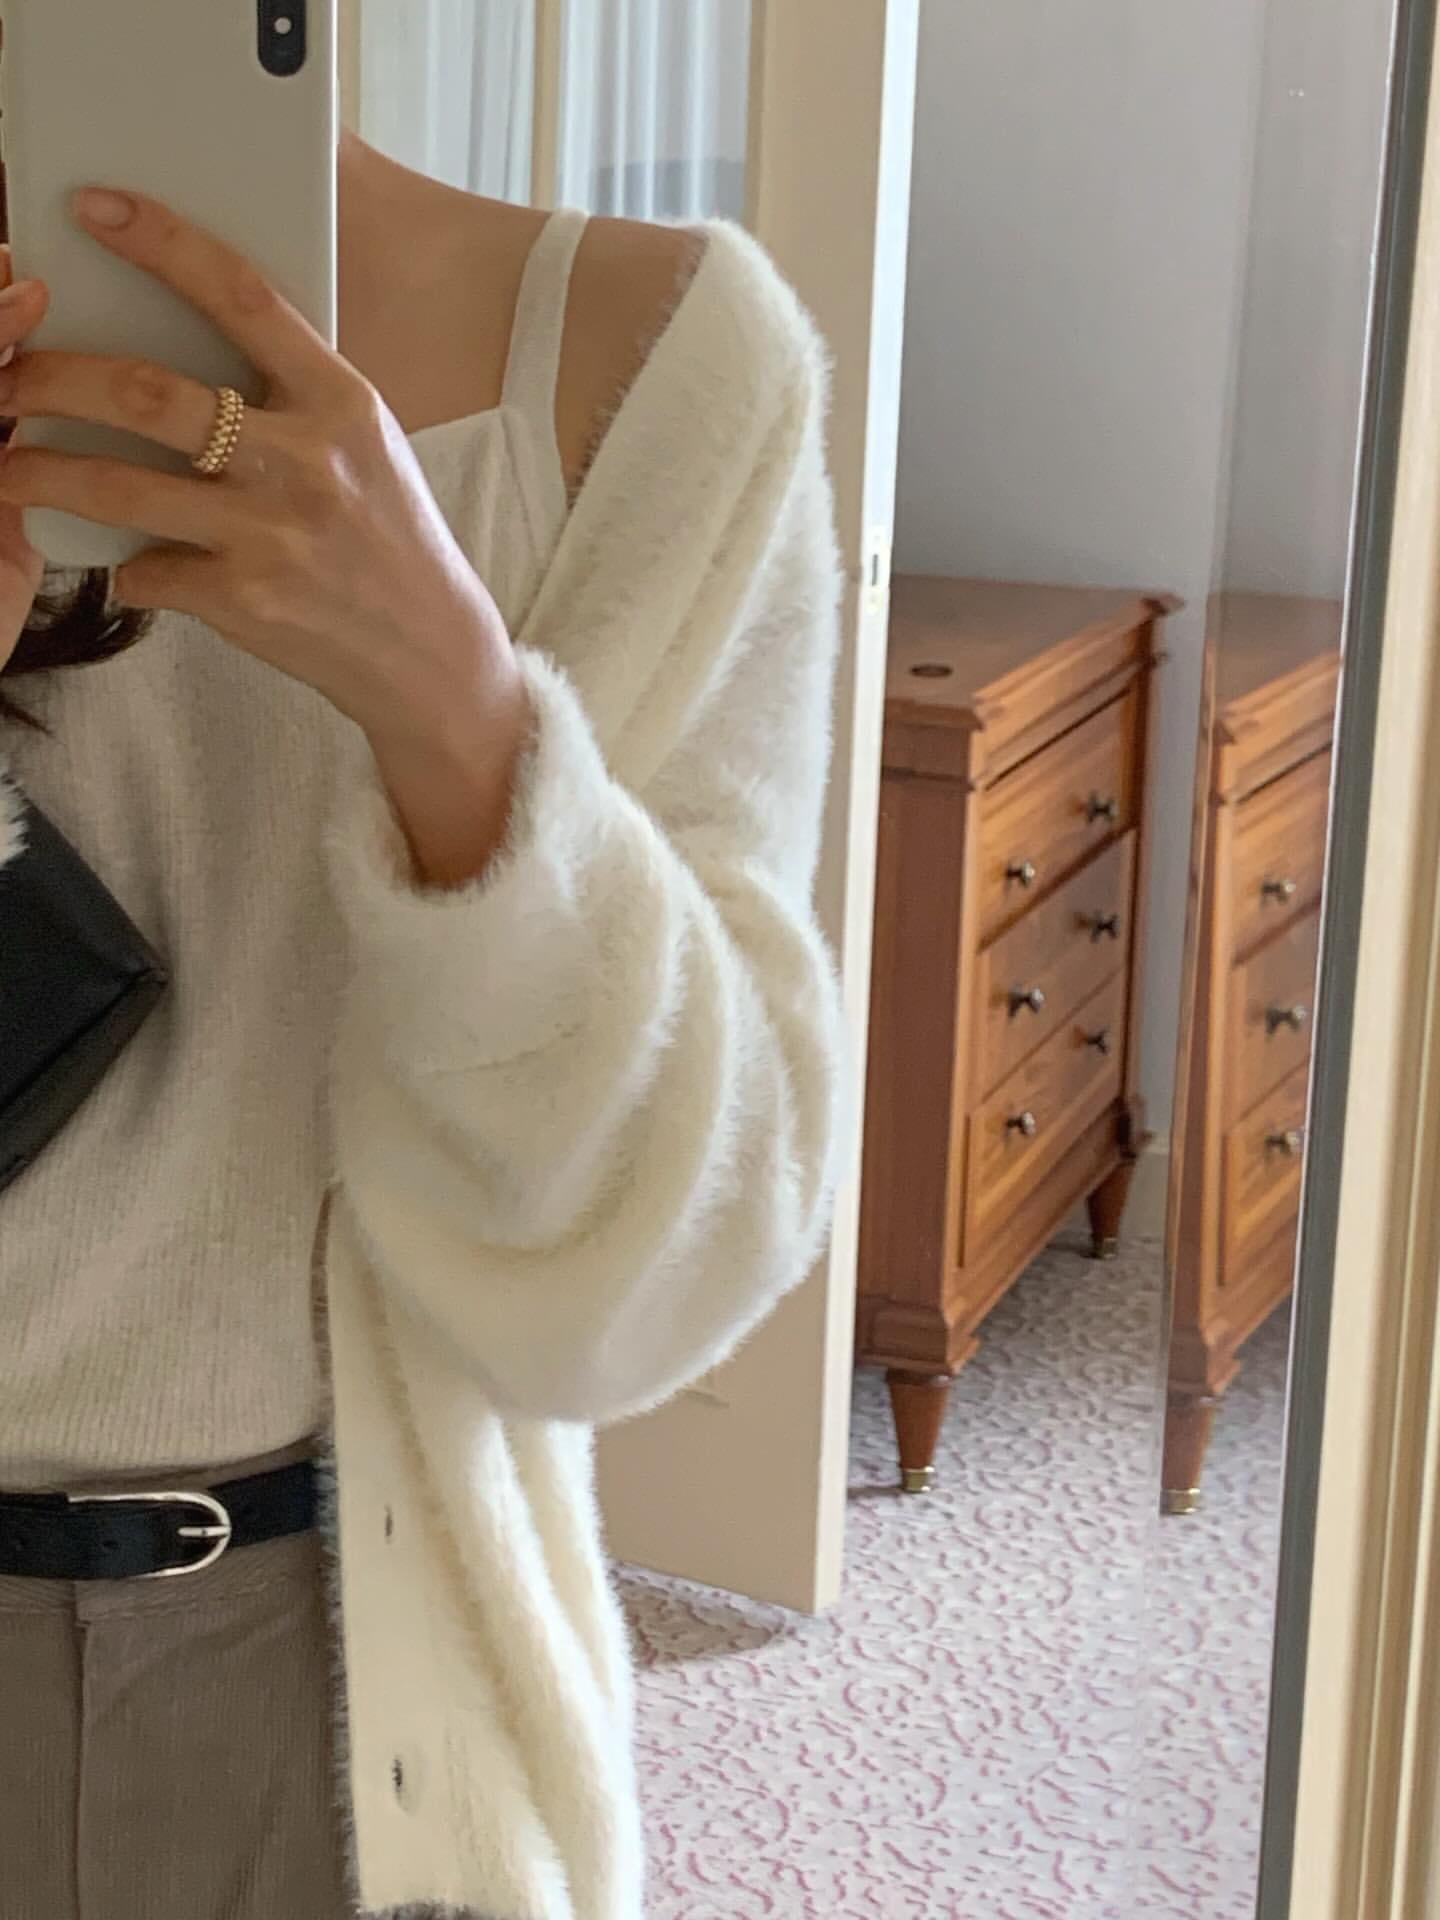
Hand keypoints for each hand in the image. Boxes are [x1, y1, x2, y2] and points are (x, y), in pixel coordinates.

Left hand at [0, 190, 531, 883]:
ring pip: (118, 489)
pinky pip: (144, 571)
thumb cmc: (388, 538)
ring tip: (4, 466)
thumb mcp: (364, 446)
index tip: (95, 208)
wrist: (429, 652)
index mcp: (341, 402)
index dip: (163, 244)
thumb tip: (188, 340)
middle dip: (54, 379)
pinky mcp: (244, 600)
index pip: (242, 296)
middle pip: (148, 396)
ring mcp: (271, 534)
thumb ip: (293, 394)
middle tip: (9, 377)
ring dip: (41, 474)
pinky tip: (122, 566)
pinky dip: (121, 568)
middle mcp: (305, 462)